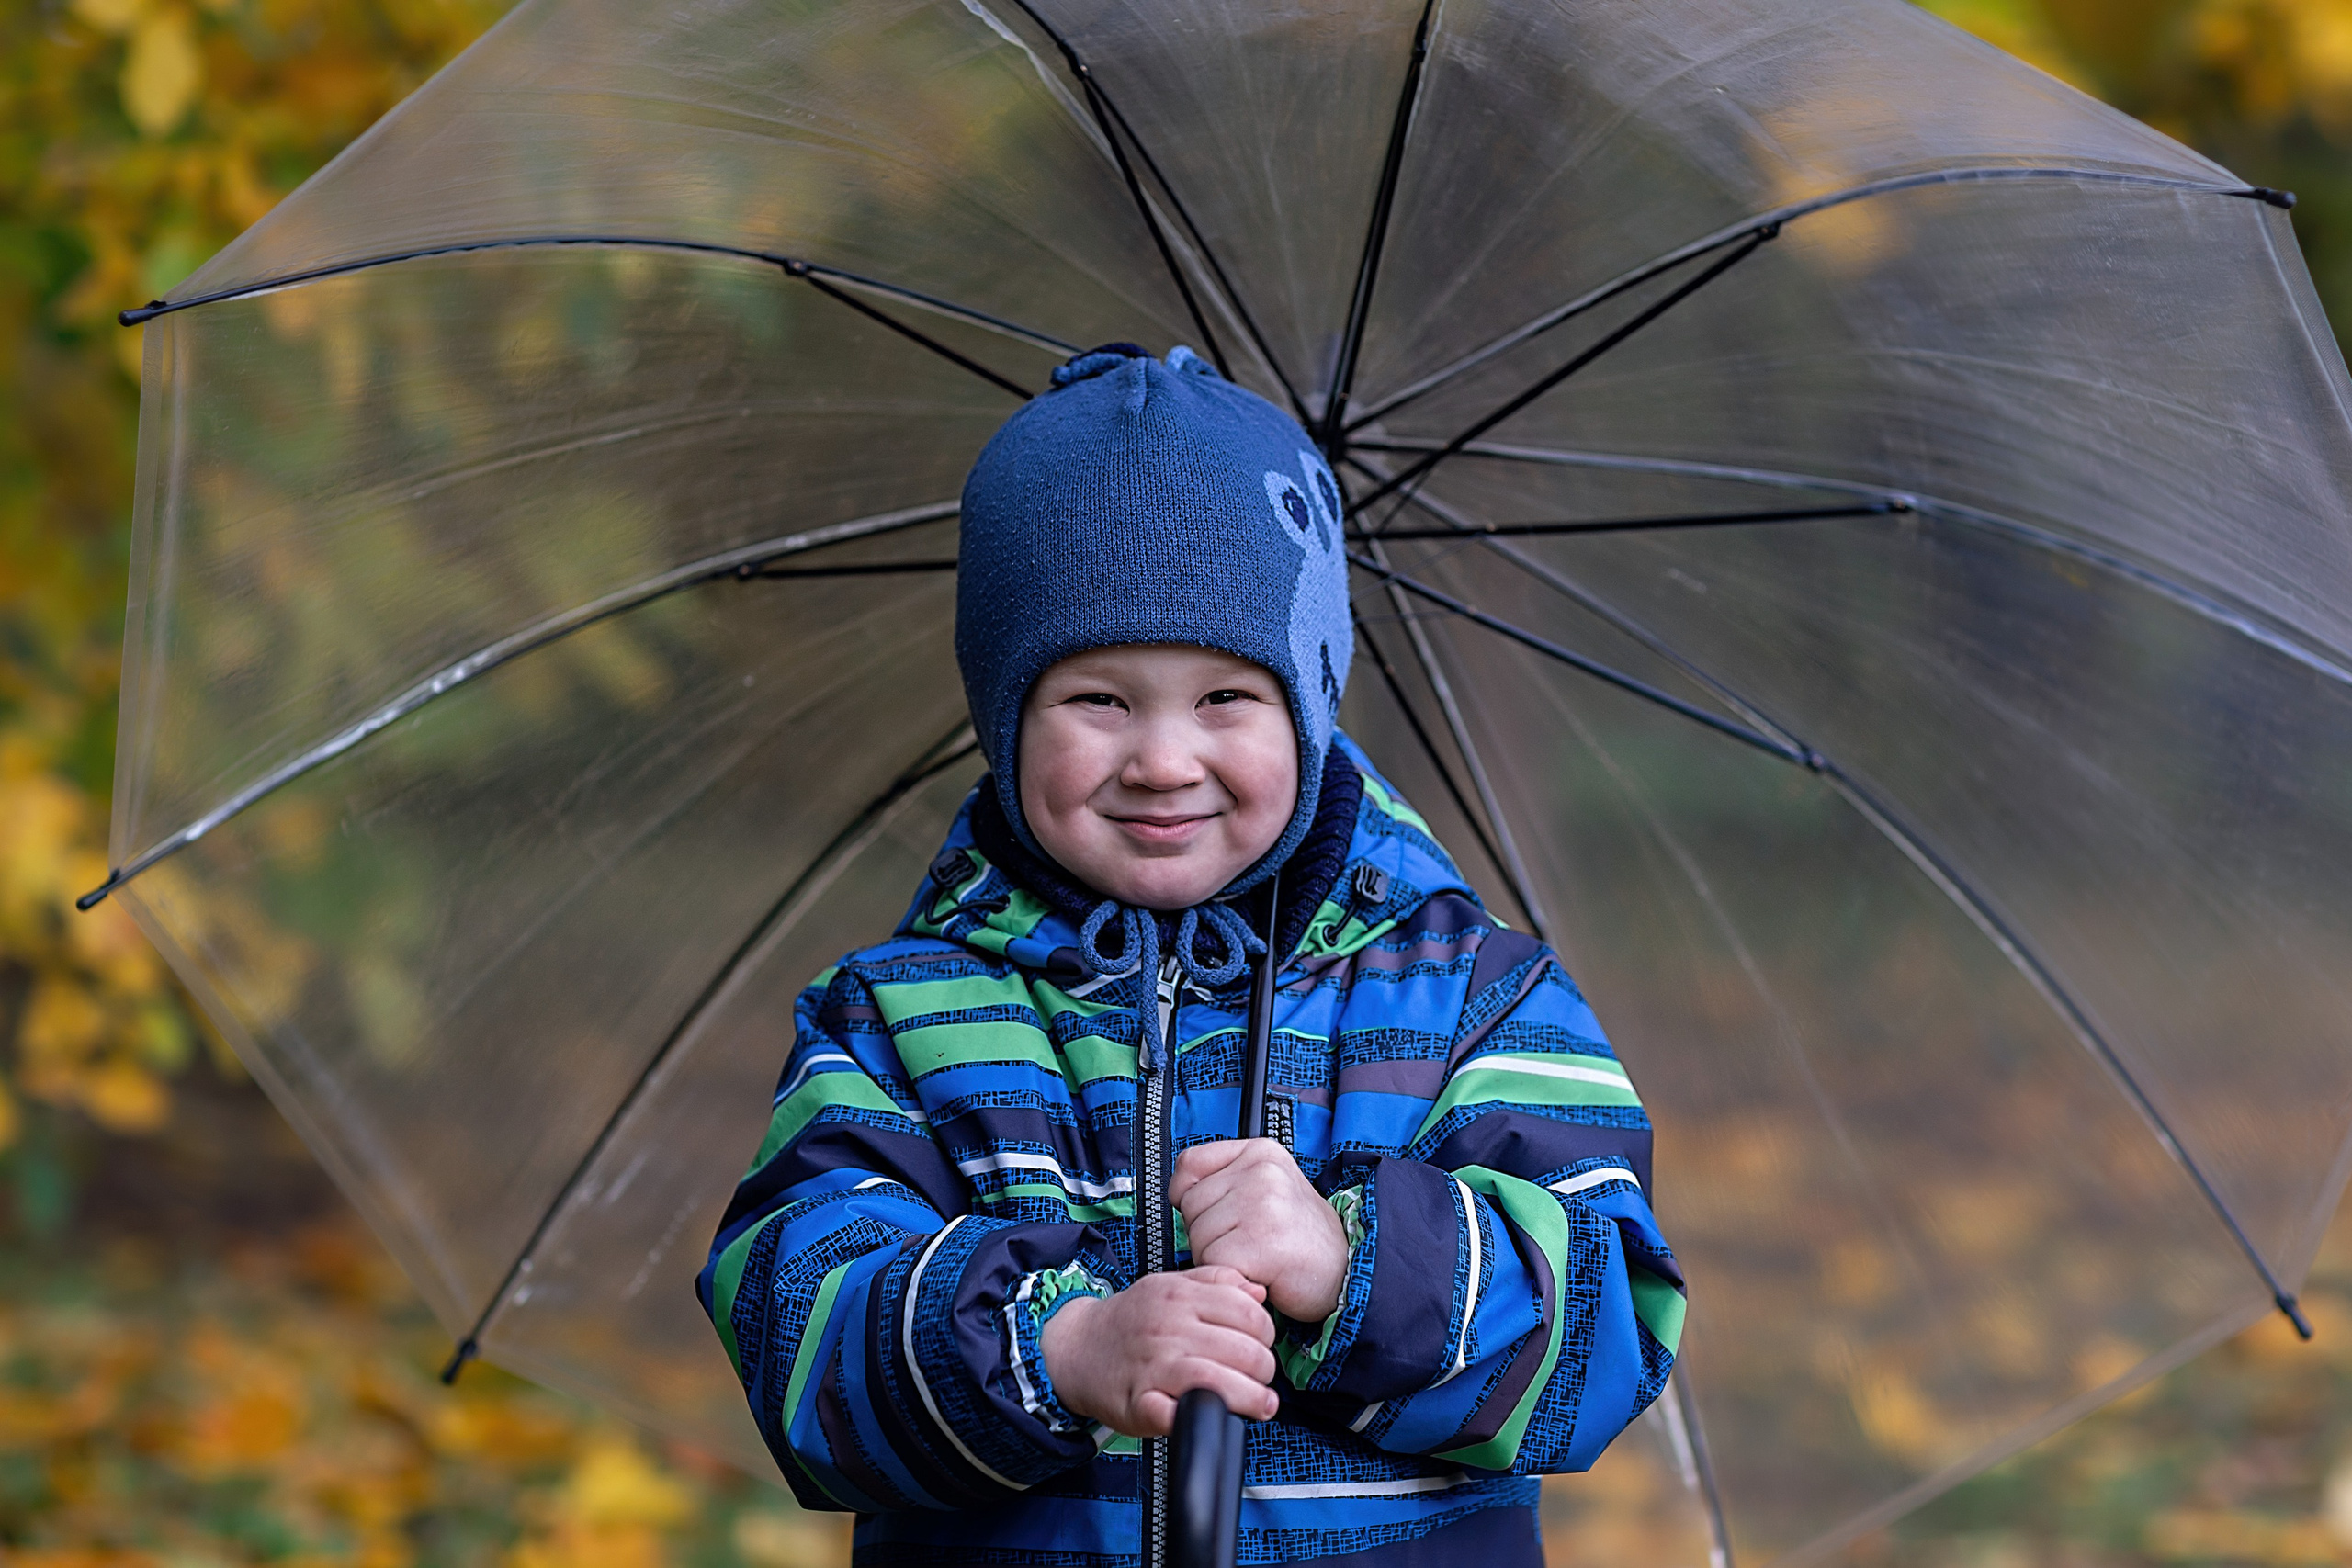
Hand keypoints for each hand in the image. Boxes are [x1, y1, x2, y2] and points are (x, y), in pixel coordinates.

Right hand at [1040, 1267, 1277, 1435]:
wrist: (1074, 1347)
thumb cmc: (1130, 1321)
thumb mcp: (1170, 1285)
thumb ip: (1216, 1282)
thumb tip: (1259, 1292)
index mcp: (1179, 1295)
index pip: (1248, 1312)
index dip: (1266, 1333)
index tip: (1262, 1345)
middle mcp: (1168, 1327)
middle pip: (1244, 1351)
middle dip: (1264, 1370)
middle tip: (1260, 1378)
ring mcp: (1153, 1366)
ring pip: (1220, 1383)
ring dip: (1251, 1399)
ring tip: (1259, 1403)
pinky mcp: (1140, 1403)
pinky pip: (1178, 1415)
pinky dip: (1202, 1420)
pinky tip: (1217, 1419)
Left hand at [1171, 1139, 1348, 1322]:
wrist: (1345, 1272)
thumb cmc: (1299, 1236)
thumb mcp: (1266, 1189)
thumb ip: (1222, 1180)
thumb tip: (1175, 1192)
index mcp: (1261, 1152)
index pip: (1189, 1164)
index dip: (1191, 1196)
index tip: (1219, 1213)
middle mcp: (1262, 1172)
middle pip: (1189, 1206)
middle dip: (1208, 1233)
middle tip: (1248, 1241)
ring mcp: (1263, 1204)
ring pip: (1198, 1237)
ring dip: (1219, 1258)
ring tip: (1256, 1255)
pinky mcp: (1261, 1242)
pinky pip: (1214, 1262)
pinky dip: (1230, 1275)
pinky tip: (1259, 1271)